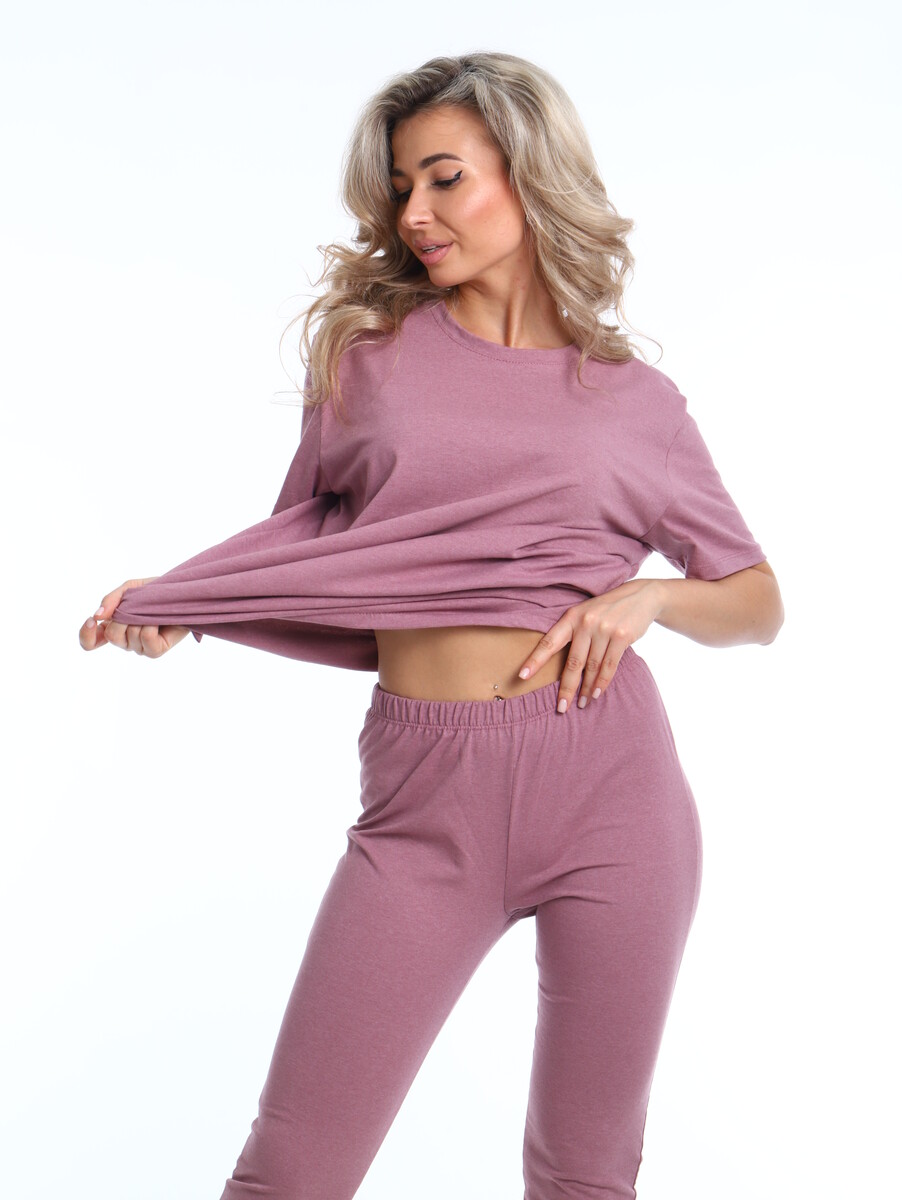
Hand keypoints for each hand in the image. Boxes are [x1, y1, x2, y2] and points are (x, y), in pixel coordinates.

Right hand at [79, 577, 189, 656]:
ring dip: (141, 617)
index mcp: (115, 627)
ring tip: (152, 612)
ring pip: (129, 635)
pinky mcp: (155, 651)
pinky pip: (145, 637)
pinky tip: (158, 620)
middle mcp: (125, 641)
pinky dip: (151, 624)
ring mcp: (140, 648)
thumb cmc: (156, 592)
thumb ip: (110, 600)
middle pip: (111, 635)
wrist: (183, 593)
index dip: (85, 635)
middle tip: (137, 607)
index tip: (92, 620)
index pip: (90, 642)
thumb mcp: (129, 589)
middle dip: (123, 617)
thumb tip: (97, 616)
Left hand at [517, 579, 663, 713]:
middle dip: (567, 688)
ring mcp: (604, 629)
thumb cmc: (607, 610)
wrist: (640, 596)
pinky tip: (597, 693)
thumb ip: (574, 634)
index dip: (535, 660)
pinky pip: (609, 665)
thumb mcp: (586, 614)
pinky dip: (602, 682)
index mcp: (571, 617)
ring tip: (582, 704)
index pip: (549, 642)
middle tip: (561, 707)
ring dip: (587, 689)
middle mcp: (586, 623)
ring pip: (592, 667)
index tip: (522, 676)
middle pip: (573, 662)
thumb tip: (563, 667)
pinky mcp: (622, 636)